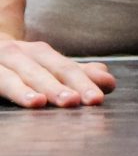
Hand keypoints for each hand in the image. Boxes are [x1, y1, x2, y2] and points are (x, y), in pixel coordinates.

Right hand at [0, 38, 115, 107]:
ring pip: (12, 77)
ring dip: (26, 90)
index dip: (82, 83)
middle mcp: (20, 54)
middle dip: (58, 86)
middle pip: (42, 70)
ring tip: (40, 103)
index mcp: (40, 53)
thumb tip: (109, 81)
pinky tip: (15, 100)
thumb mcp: (48, 67)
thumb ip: (77, 75)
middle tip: (74, 102)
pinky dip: (7, 91)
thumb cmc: (21, 64)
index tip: (97, 99)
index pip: (65, 68)